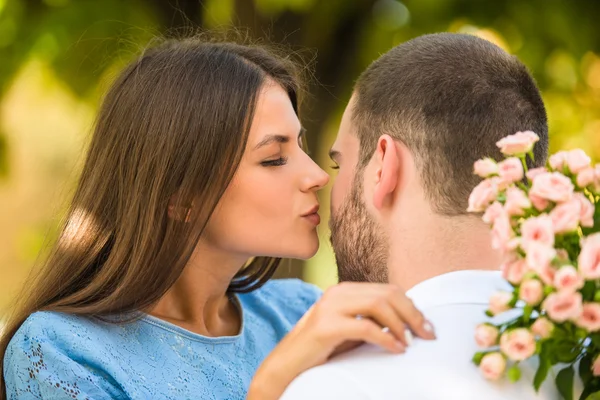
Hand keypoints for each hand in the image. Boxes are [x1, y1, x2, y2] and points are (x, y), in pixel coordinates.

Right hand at [247, 282, 434, 399]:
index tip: (427, 327)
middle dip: (413, 314)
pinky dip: (386, 339)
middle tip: (427, 335)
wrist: (287, 364)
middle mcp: (338, 293)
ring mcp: (330, 307)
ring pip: (379, 305)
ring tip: (410, 343)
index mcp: (345, 290)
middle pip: (387, 294)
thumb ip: (371, 319)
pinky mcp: (326, 326)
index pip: (388, 289)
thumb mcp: (350, 328)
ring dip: (401, 325)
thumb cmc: (321, 349)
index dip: (412, 307)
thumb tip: (407, 322)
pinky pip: (365, 327)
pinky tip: (396, 349)